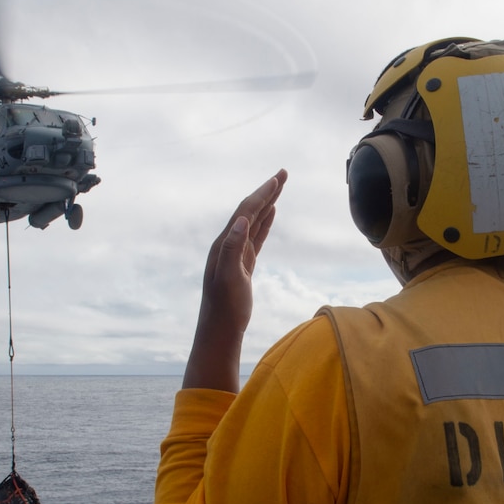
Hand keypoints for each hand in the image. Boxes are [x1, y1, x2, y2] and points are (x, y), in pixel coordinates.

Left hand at [183, 169, 287, 391]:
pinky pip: (256, 237)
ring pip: (254, 221)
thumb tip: (242, 220)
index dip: (262, 194)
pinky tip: (271, 214)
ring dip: (267, 203)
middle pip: (250, 210)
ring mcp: (236, 253)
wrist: (220, 330)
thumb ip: (233, 249)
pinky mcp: (243, 264)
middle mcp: (228, 244)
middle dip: (267, 191)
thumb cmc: (224, 308)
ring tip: (279, 186)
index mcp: (225, 244)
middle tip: (283, 173)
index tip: (278, 178)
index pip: (245, 211)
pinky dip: (265, 222)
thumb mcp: (228, 279)